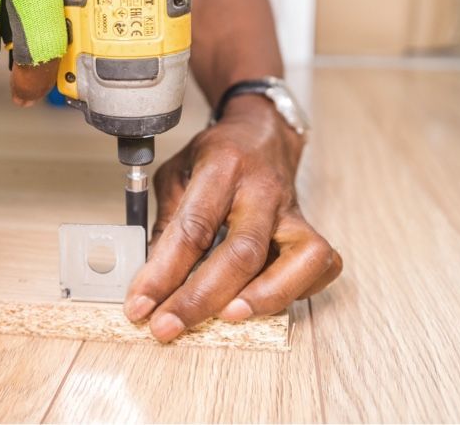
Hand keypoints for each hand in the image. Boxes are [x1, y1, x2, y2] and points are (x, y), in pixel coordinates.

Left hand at [123, 94, 342, 341]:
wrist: (261, 133)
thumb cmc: (216, 156)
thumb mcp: (177, 174)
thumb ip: (167, 223)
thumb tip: (151, 280)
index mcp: (222, 168)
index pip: (192, 228)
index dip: (163, 273)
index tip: (140, 305)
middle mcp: (262, 189)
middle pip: (241, 252)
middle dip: (200, 298)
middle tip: (167, 326)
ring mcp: (292, 210)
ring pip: (296, 261)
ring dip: (261, 299)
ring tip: (224, 319)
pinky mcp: (310, 228)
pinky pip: (319, 266)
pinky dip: (294, 291)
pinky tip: (262, 301)